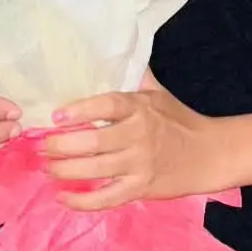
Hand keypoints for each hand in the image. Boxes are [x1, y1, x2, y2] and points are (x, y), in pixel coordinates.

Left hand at [41, 86, 238, 211]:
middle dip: (61, 145)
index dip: (80, 110)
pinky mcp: (140, 189)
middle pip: (94, 142)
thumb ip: (132, 76)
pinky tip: (63, 198)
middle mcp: (138, 136)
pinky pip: (107, 198)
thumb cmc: (178, 120)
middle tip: (42, 145)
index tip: (56, 115)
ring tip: (47, 167)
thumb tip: (110, 48)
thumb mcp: (156, 92)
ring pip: (95, 170)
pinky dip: (83, 201)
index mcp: (140, 108)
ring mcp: (139, 164)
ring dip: (65, 170)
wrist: (209, 155)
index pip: (107, 105)